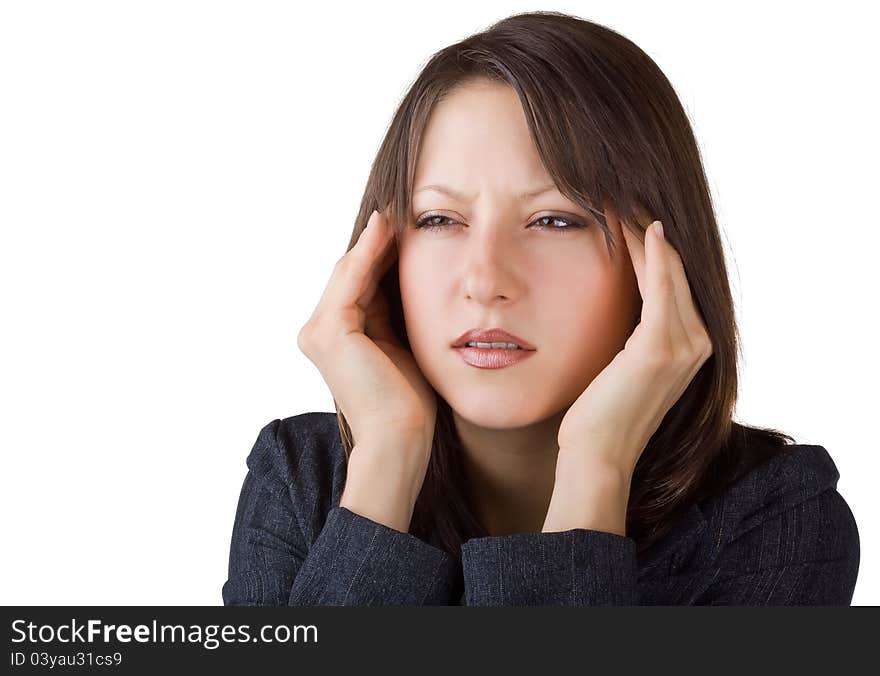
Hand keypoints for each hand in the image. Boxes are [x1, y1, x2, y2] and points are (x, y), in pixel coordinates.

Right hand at [297, 209, 437, 458]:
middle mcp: (316, 331)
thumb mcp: (398, 344)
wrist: (400, 437)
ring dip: (373, 241)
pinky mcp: (331, 331)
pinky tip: (386, 231)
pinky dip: (369, 253)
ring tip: (396, 214)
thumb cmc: (406, 401)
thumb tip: (402, 275)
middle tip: (402, 214)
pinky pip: (352, 280)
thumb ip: (390, 312)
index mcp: (333, 337)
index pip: (356, 284)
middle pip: (348, 274)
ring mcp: (318, 331)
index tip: (404, 230)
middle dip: (376, 244)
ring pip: (348, 272)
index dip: (378, 255)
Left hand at [556, 218, 712, 476]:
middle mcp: (699, 344)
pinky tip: (643, 229)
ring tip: (624, 202)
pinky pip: (659, 288)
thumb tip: (619, 304)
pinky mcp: (659, 348)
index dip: (654, 249)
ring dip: (647, 236)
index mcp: (692, 347)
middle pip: (676, 273)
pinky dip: (652, 256)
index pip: (674, 285)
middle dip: (651, 234)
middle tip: (626, 197)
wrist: (598, 454)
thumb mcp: (625, 367)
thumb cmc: (601, 414)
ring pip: (669, 273)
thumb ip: (635, 335)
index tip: (632, 216)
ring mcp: (684, 346)